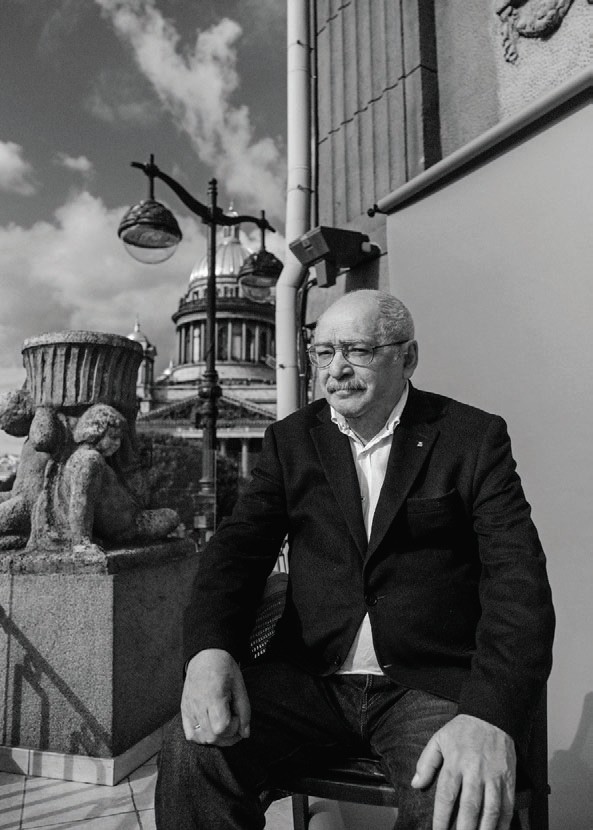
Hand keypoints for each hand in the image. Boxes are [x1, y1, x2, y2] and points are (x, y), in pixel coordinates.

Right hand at [181, 649, 250, 746]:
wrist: (205, 658)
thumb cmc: (224, 668)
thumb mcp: (239, 685)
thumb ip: (244, 710)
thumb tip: (245, 734)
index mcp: (213, 696)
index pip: (222, 728)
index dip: (234, 727)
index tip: (238, 715)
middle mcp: (198, 705)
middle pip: (212, 737)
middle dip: (228, 736)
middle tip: (234, 723)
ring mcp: (189, 709)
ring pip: (201, 738)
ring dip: (216, 739)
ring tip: (224, 725)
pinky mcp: (185, 711)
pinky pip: (190, 735)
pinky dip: (202, 737)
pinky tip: (211, 728)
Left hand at [411, 714, 515, 829]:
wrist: (492, 715)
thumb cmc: (463, 730)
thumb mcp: (439, 739)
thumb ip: (426, 763)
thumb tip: (416, 784)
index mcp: (455, 763)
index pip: (446, 796)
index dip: (441, 818)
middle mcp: (474, 772)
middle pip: (469, 808)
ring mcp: (493, 777)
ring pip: (490, 810)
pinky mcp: (508, 779)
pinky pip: (507, 805)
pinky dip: (504, 823)